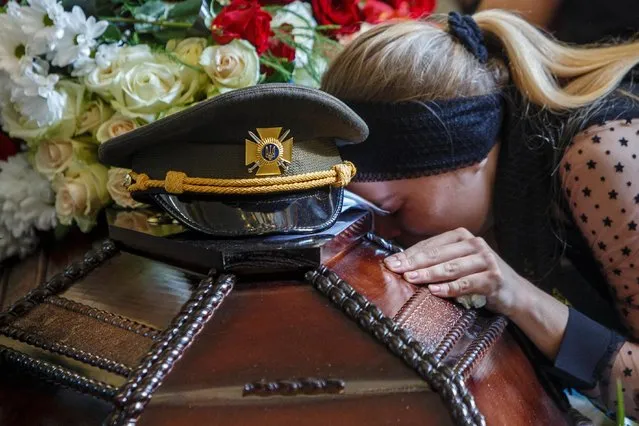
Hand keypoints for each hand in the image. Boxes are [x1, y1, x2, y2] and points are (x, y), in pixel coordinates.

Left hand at [383, 227, 531, 315]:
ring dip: (428, 273)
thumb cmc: (479, 277)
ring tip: (410, 278)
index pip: (430, 244)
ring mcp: (486, 259)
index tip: (390, 262)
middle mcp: (474, 244)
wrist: (516, 293)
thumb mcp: (458, 263)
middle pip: (437, 254)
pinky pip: (467, 283)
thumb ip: (437, 260)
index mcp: (461, 236)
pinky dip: (450, 288)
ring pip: (451, 267)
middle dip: (413, 262)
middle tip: (394, 269)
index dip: (408, 254)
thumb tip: (402, 263)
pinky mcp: (494, 277)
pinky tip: (434, 291)